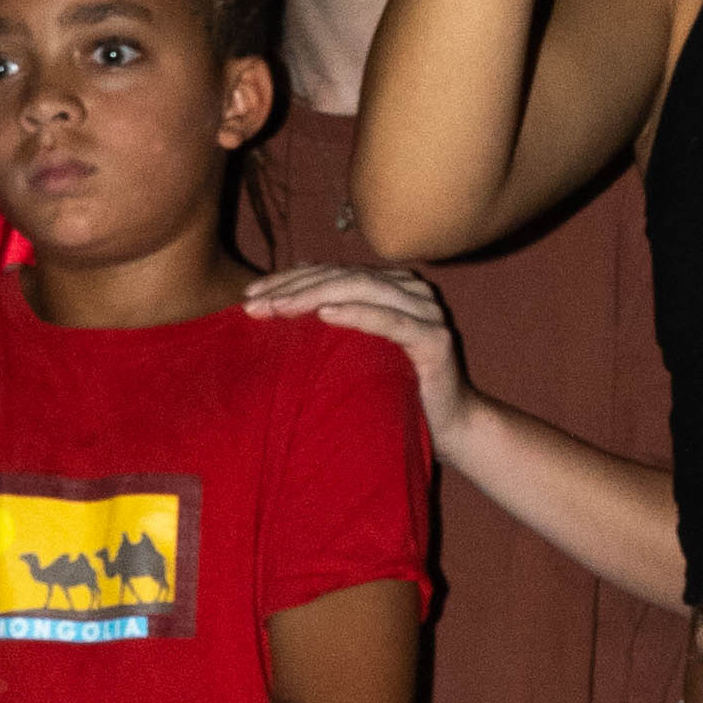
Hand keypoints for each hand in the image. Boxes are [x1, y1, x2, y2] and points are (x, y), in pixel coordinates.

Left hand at [248, 265, 471, 447]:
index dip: (290, 278)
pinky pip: (389, 320)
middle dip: (293, 288)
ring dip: (314, 296)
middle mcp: (410, 290)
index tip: (251, 294)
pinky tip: (325, 315)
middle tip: (254, 304)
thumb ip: (335, 324)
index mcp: (391, 286)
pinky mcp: (435, 339)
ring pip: (362, 289)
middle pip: (343, 277)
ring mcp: (426, 311)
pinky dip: (356, 314)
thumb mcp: (357, 353)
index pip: (333, 272)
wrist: (452, 430)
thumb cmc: (399, 394)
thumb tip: (281, 306)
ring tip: (278, 308)